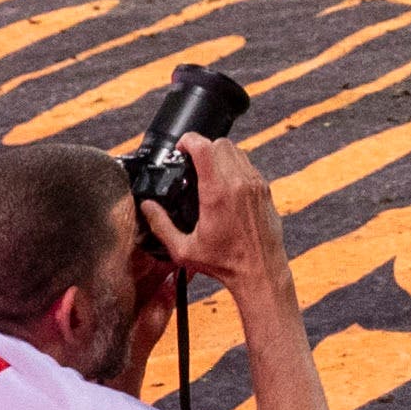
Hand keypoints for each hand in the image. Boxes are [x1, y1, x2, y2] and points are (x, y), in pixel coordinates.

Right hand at [158, 133, 292, 300]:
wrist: (260, 269)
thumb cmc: (223, 262)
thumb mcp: (183, 249)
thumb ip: (161, 225)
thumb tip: (146, 207)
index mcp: (218, 193)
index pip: (205, 148)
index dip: (189, 140)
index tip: (179, 147)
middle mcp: (239, 182)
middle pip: (221, 144)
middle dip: (202, 147)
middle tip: (188, 162)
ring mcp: (255, 183)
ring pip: (236, 150)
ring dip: (218, 154)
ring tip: (204, 171)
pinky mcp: (264, 188)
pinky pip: (248, 164)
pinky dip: (233, 165)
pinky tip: (222, 183)